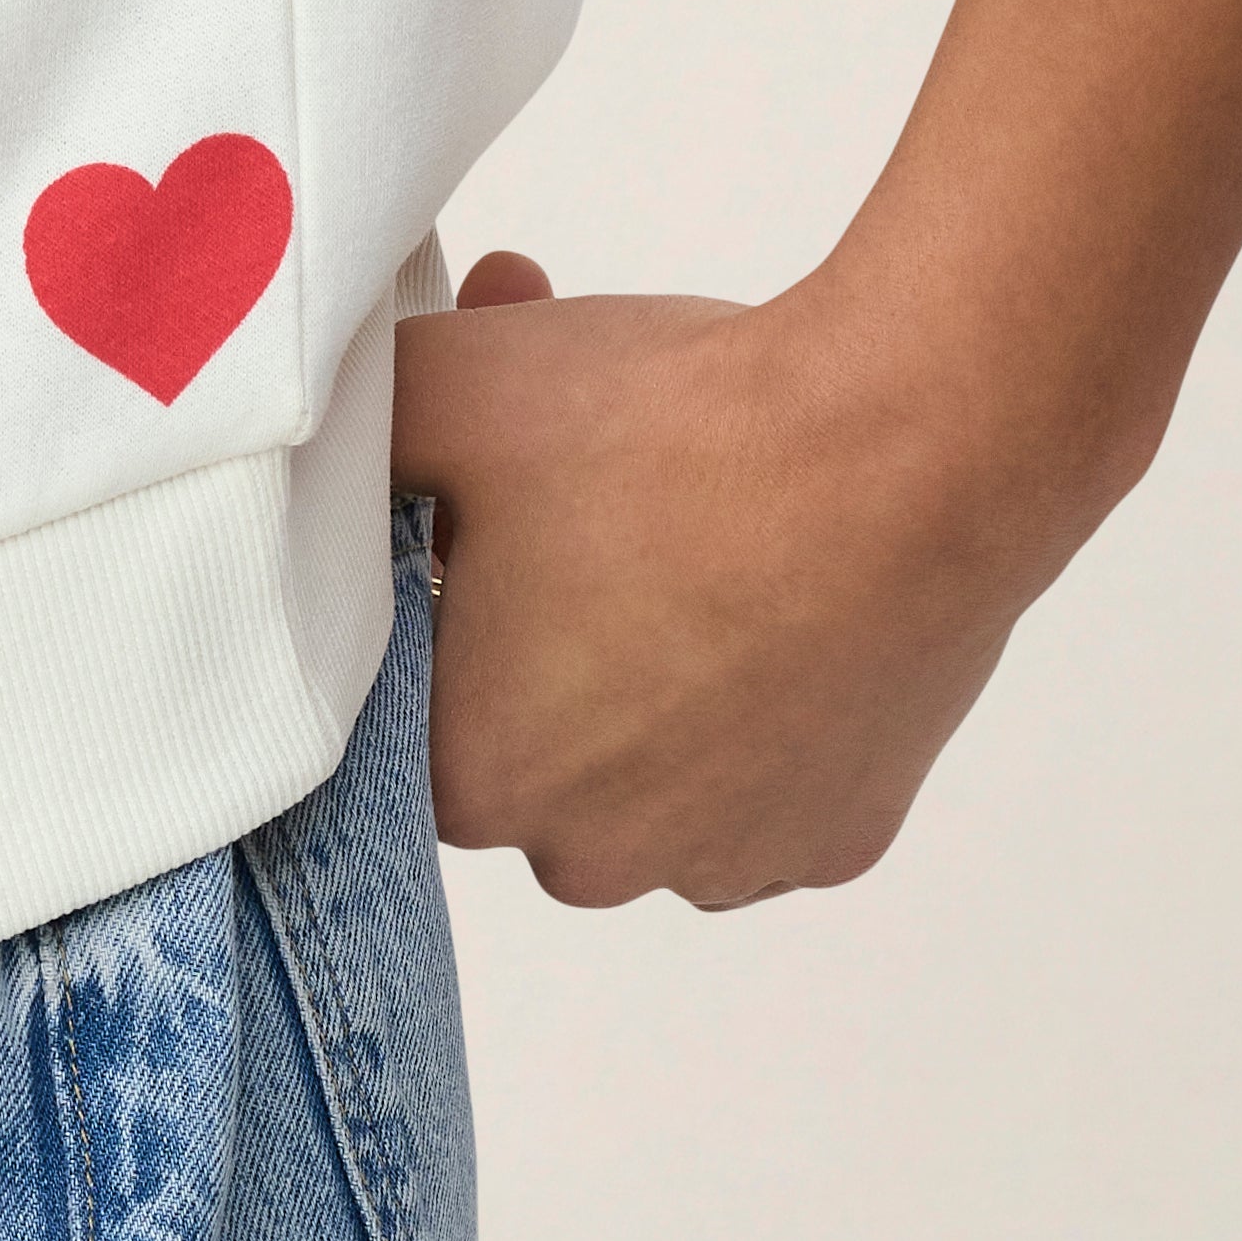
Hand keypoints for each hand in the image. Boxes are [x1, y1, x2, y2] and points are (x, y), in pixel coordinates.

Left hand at [386, 252, 1073, 909]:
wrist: (905, 446)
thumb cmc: (670, 426)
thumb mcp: (453, 382)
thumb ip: (360, 423)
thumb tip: (337, 432)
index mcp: (475, 777)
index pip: (405, 706)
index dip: (436, 588)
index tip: (482, 506)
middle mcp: (592, 857)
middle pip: (527, 739)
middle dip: (539, 622)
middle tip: (589, 491)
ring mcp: (729, 859)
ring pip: (645, 770)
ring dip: (649, 669)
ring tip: (691, 527)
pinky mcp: (839, 838)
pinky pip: (762, 778)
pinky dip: (758, 700)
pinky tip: (775, 589)